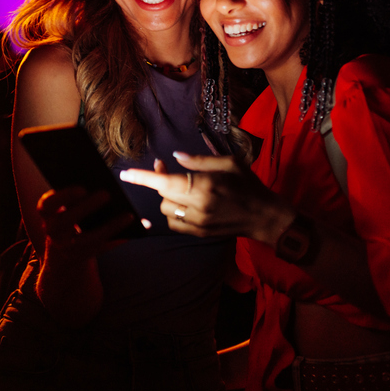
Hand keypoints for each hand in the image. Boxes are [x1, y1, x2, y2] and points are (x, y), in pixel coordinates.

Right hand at [29, 187, 135, 269]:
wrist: (62, 252)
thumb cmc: (68, 218)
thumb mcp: (64, 207)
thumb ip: (74, 196)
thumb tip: (98, 178)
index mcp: (47, 215)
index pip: (47, 205)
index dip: (63, 196)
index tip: (82, 188)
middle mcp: (53, 231)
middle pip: (66, 221)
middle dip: (86, 208)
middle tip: (106, 194)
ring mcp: (66, 247)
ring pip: (87, 240)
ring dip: (109, 227)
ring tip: (128, 215)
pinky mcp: (82, 256)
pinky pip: (101, 249)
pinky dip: (116, 240)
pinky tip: (131, 231)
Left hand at [120, 152, 294, 245]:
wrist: (264, 216)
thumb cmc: (248, 185)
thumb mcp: (229, 163)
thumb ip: (199, 160)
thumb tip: (174, 156)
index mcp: (206, 185)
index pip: (166, 181)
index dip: (143, 177)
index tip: (125, 174)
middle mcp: (199, 206)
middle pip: (163, 195)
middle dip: (160, 181)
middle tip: (165, 167)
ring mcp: (198, 223)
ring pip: (166, 210)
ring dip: (168, 197)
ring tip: (181, 187)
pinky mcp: (199, 233)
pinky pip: (174, 223)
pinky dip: (173, 212)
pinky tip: (185, 202)